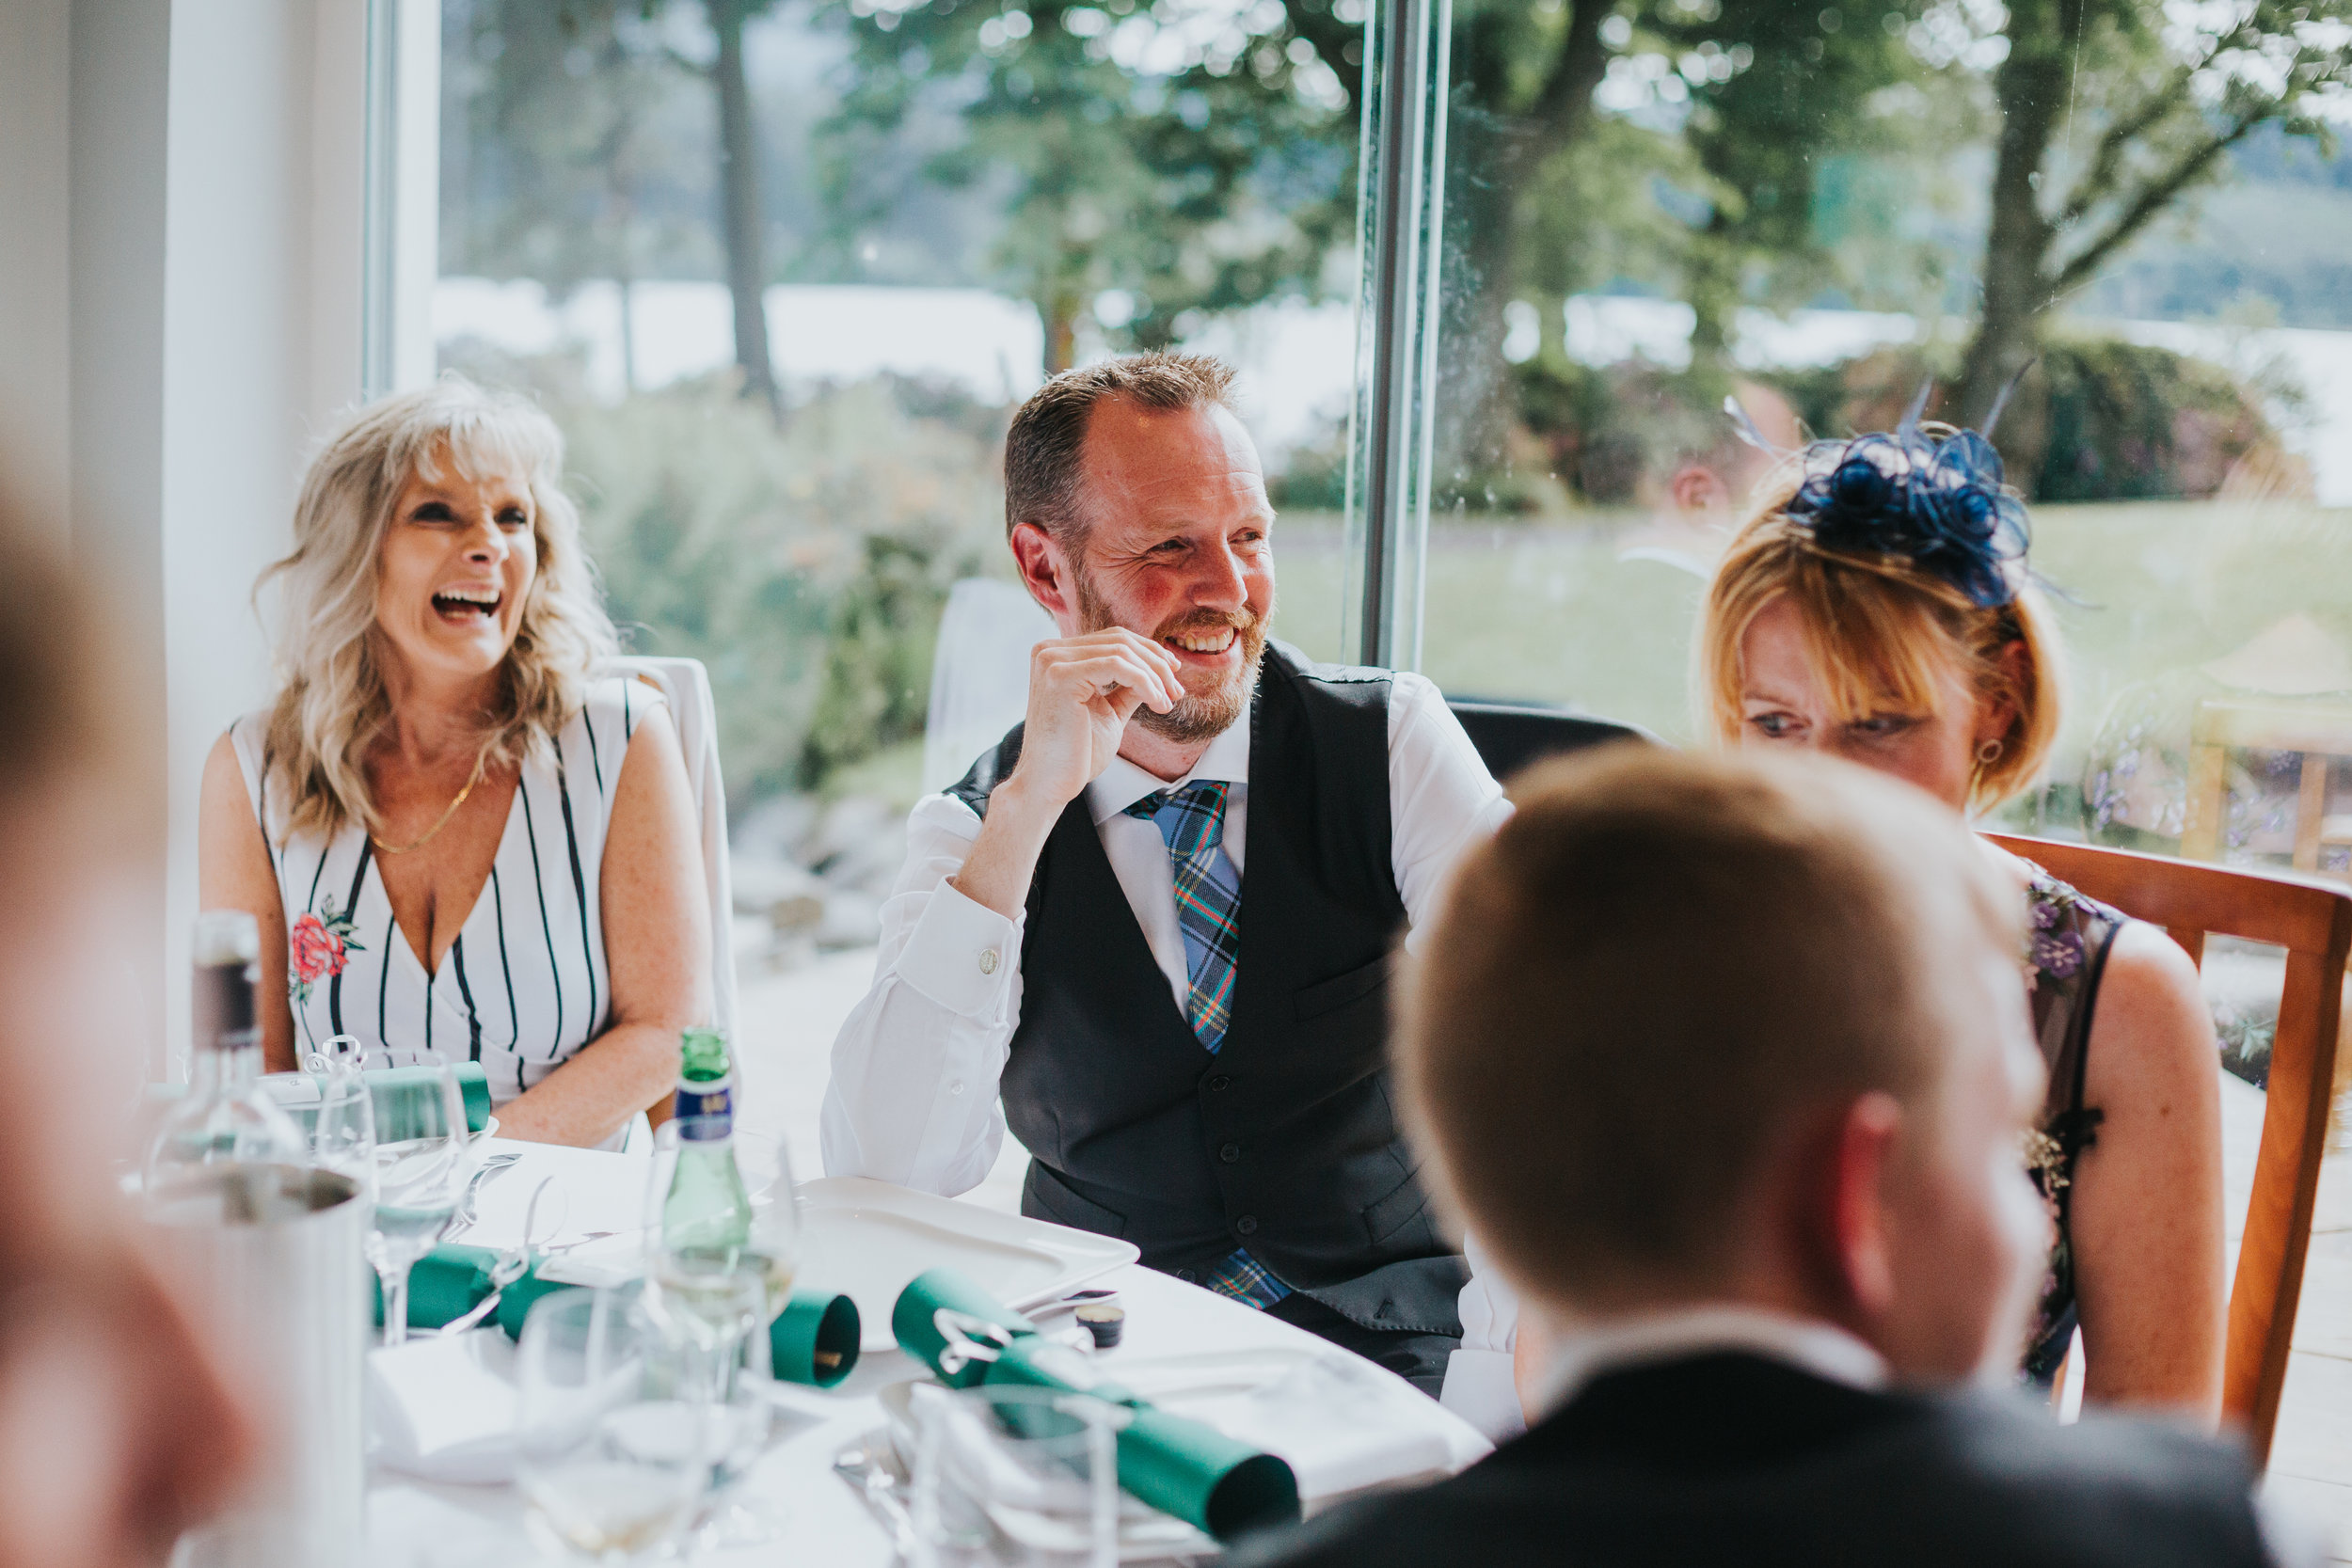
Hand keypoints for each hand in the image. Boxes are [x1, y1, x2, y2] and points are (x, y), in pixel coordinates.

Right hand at [1007, 629, 1182, 811]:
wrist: (1051, 785)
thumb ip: (1126, 687)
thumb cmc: (1077, 754)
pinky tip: (1156, 702)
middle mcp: (1049, 651)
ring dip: (1154, 677)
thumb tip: (1156, 670)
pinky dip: (1144, 682)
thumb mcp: (1109, 710)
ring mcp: (1052, 661)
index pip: (1113, 639)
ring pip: (1122, 652)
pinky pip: (1116, 666)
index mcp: (1058, 656)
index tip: (1174, 675)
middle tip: (1176, 691)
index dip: (1149, 654)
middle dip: (1156, 664)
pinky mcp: (1060, 676)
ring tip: (1167, 702)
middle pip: (1119, 640)